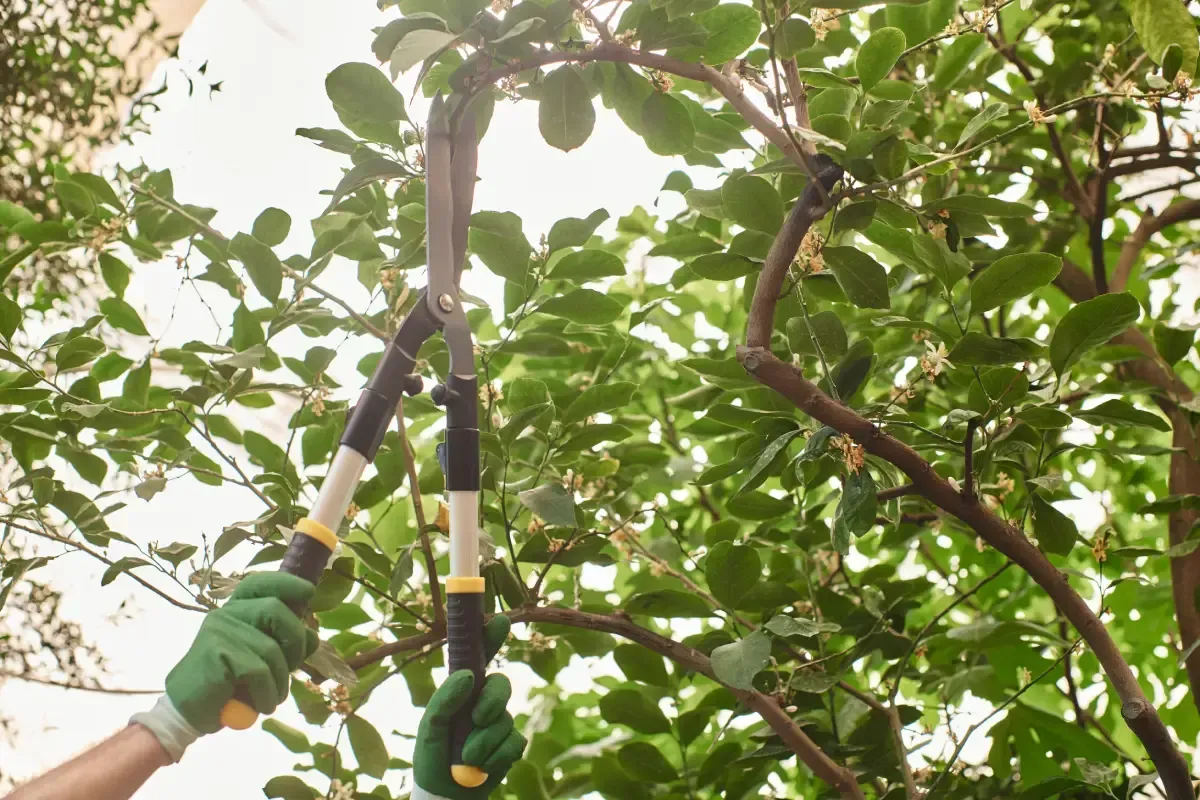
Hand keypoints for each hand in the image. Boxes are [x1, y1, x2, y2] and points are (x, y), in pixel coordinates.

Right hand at [165, 572, 318, 732]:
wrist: (188, 713)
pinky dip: (267, 694)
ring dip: (280, 681)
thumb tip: (312, 636)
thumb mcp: (263, 662)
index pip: (260, 584)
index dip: (286, 584)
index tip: (308, 592)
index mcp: (237, 611)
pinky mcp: (216, 652)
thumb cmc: (228, 686)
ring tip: (271, 699)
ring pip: (271, 649)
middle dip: (295, 643)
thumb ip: (284, 645)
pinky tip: (260, 706)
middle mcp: (226, 614)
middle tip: (291, 669)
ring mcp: (219, 631)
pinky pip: (258, 671)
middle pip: (276, 611)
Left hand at [413, 615, 526, 798]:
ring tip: (466, 757)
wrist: (445, 793)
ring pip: (505, 719)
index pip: (479, 657)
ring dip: (484, 740)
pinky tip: (481, 766)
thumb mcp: (430, 726)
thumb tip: (468, 675)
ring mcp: (499, 722)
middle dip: (491, 702)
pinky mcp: (510, 745)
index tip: (500, 620)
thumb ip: (445, 698)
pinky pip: (513, 742)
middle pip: (502, 684)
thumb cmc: (433, 755)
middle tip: (477, 717)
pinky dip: (495, 757)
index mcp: (463, 690)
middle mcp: (483, 701)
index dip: (491, 636)